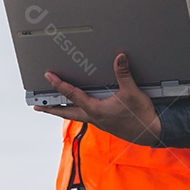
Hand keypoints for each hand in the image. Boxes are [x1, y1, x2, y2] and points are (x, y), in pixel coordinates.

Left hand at [34, 53, 162, 145]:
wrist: (151, 131)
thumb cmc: (141, 116)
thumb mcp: (132, 93)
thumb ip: (124, 74)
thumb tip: (119, 58)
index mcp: (96, 110)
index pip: (72, 95)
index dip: (59, 85)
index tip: (48, 77)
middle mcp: (93, 117)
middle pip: (66, 112)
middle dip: (51, 108)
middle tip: (38, 105)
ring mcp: (98, 121)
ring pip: (74, 115)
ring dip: (62, 110)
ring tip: (52, 106)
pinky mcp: (104, 122)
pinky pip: (84, 116)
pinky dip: (76, 111)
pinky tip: (77, 107)